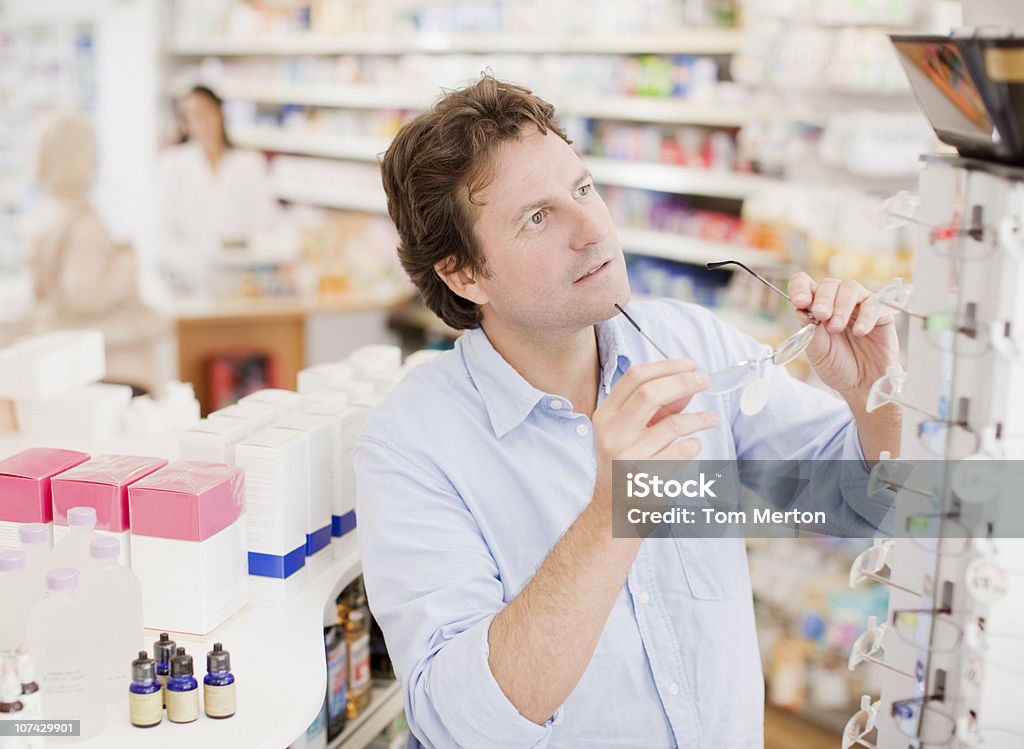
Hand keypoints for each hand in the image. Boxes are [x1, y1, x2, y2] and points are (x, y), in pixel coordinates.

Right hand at [591, 359, 717, 511]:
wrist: (613, 511)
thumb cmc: (626, 465)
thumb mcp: (632, 431)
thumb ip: (658, 408)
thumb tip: (688, 384)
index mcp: (606, 415)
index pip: (634, 378)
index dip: (666, 366)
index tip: (690, 365)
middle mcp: (612, 433)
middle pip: (650, 393)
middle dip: (683, 381)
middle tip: (705, 380)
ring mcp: (628, 456)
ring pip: (672, 424)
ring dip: (698, 418)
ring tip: (710, 419)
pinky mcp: (647, 477)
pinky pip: (681, 452)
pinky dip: (693, 445)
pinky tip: (694, 445)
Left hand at [789, 273, 899, 397]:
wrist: (862, 384)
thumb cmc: (837, 366)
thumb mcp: (816, 352)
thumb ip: (810, 331)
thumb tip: (802, 311)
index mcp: (816, 308)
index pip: (804, 284)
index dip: (800, 287)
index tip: (800, 302)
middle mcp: (837, 302)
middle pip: (829, 284)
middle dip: (823, 299)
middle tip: (821, 316)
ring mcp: (859, 305)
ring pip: (850, 288)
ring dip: (841, 306)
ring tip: (837, 328)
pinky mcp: (880, 313)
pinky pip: (874, 304)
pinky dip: (866, 316)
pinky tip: (860, 332)